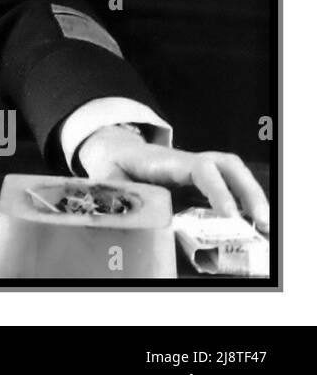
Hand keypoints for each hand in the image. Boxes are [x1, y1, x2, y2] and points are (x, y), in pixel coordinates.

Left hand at [77, 125, 269, 233]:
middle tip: (261, 220)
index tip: (230, 215)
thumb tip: (119, 213)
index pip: (201, 170)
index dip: (217, 191)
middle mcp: (188, 162)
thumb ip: (115, 194)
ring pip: (232, 172)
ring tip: (264, 224)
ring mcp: (197, 169)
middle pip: (226, 164)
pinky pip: (228, 184)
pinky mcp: (201, 180)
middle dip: (247, 191)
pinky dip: (243, 201)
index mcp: (166, 162)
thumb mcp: (109, 179)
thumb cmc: (113, 167)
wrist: (114, 150)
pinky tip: (252, 223)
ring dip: (251, 195)